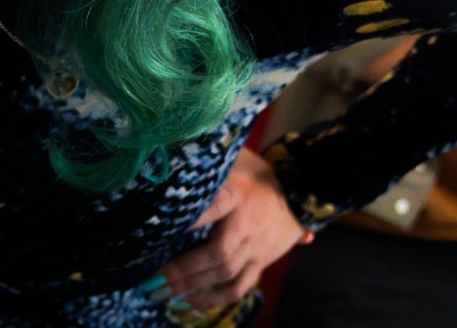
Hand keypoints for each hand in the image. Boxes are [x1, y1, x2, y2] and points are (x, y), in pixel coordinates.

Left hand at [150, 149, 310, 311]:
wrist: (301, 191)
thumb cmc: (257, 173)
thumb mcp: (236, 161)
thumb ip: (211, 166)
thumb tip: (176, 156)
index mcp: (239, 195)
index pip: (217, 204)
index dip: (195, 217)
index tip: (168, 225)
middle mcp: (248, 225)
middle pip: (218, 252)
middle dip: (184, 268)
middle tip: (154, 277)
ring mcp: (256, 247)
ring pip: (226, 272)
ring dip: (193, 284)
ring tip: (165, 290)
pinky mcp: (261, 262)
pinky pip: (240, 286)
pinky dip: (216, 297)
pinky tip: (193, 300)